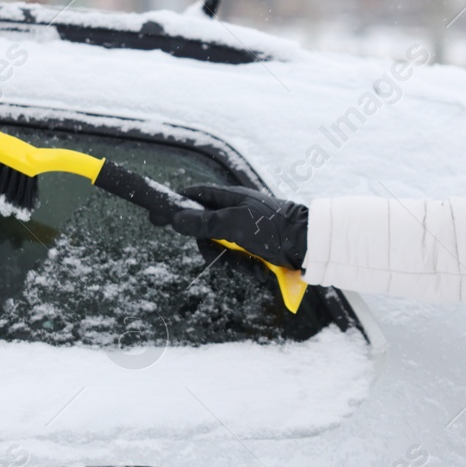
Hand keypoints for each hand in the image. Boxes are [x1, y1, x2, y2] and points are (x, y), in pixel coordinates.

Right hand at [158, 184, 307, 269]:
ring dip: (233, 262)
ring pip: (221, 249)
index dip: (175, 206)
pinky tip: (259, 269)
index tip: (156, 217)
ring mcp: (245, 231)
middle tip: (220, 254)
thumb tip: (175, 219)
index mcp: (230, 198)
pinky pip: (238, 260)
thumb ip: (204, 222)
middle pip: (204, 230)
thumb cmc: (273, 228)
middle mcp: (235, 212)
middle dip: (211, 248)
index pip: (194, 196)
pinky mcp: (255, 248)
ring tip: (251, 266)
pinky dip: (246, 267)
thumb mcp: (235, 225)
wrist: (309, 245)